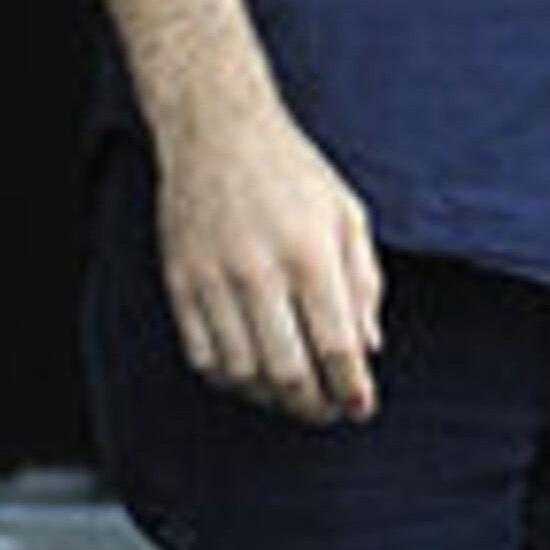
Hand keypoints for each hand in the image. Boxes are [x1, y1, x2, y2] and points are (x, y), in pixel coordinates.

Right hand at [155, 102, 381, 425]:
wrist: (219, 137)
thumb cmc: (295, 175)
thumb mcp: (348, 216)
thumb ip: (363, 282)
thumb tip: (369, 347)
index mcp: (310, 253)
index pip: (336, 343)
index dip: (351, 386)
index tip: (362, 408)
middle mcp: (259, 272)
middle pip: (287, 370)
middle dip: (314, 404)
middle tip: (330, 413)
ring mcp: (213, 281)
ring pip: (242, 372)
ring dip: (271, 398)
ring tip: (295, 398)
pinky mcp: (180, 286)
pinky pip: (202, 356)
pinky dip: (230, 379)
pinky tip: (252, 378)